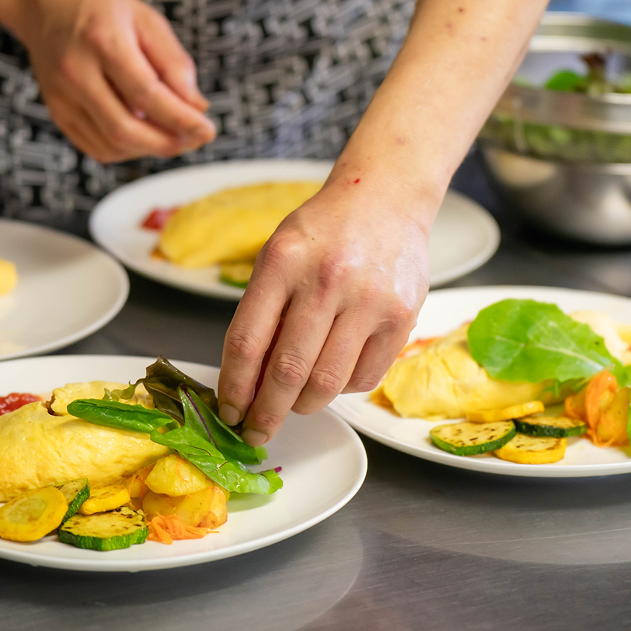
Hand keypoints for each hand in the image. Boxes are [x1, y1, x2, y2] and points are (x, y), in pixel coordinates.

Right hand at [16, 0, 215, 162]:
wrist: (46, 3)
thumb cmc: (103, 8)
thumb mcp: (147, 19)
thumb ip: (174, 63)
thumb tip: (197, 106)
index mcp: (102, 40)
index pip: (147, 94)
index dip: (181, 119)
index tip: (208, 129)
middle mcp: (75, 72)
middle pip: (125, 129)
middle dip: (168, 143)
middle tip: (196, 139)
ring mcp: (61, 97)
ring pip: (112, 145)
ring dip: (151, 149)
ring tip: (175, 135)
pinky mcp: (57, 113)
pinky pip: (97, 147)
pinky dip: (128, 150)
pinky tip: (146, 135)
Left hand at [216, 179, 431, 444]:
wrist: (385, 198)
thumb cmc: (323, 232)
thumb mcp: (278, 257)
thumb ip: (262, 314)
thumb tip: (247, 385)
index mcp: (282, 262)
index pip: (246, 342)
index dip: (233, 388)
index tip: (229, 411)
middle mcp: (326, 280)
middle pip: (286, 372)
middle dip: (266, 414)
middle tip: (257, 431)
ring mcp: (368, 299)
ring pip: (327, 384)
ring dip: (304, 405)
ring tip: (296, 402)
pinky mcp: (401, 316)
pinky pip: (365, 377)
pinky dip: (342, 389)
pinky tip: (334, 375)